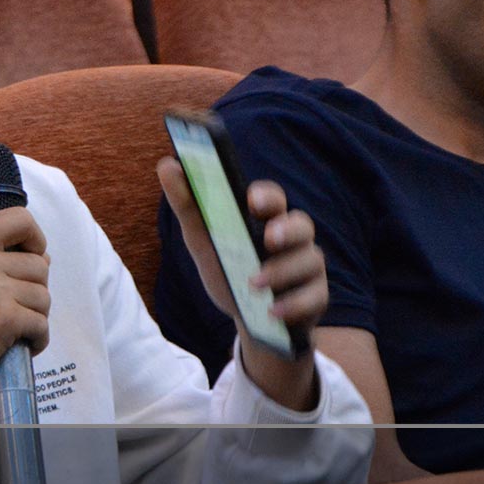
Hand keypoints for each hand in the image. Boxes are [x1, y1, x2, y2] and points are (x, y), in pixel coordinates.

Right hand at [0, 206, 50, 409]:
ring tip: (12, 330)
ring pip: (44, 297)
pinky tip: (19, 346)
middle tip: (12, 311)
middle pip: (40, 265)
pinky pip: (42, 324)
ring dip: (35, 318)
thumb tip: (44, 257)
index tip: (29, 259)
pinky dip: (37, 340)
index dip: (35, 238)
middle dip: (35, 292)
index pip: (19, 218)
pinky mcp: (3, 317)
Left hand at [158, 158, 324, 408]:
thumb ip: (188, 206)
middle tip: (269, 239)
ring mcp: (308, 267)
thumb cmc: (227, 268)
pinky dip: (293, 305)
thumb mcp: (203, 240)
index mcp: (267, 218)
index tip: (251, 201)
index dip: (266, 197)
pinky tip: (273, 312)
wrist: (246, 318)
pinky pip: (314, 297)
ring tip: (254, 284)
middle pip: (302, 224)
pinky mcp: (316, 297)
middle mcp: (293, 238)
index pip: (273, 198)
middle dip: (287, 230)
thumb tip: (167, 165)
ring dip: (282, 272)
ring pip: (309, 261)